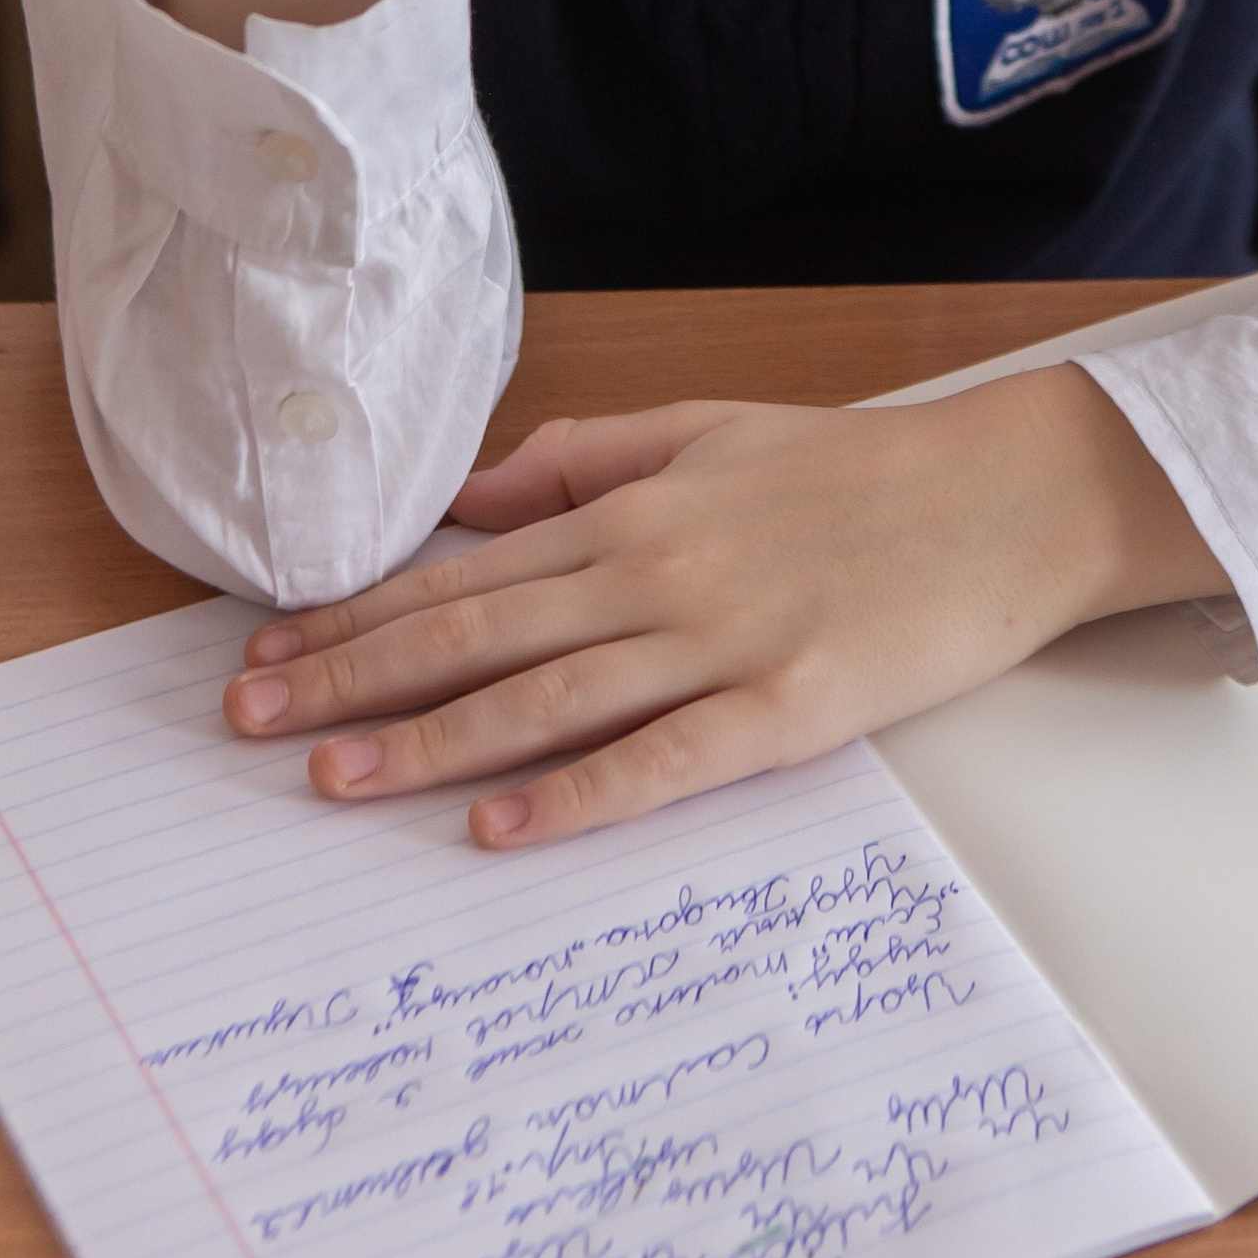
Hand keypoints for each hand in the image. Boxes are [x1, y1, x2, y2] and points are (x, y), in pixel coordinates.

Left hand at [220, 365, 1225, 845]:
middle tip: (250, 725)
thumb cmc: (861, 467)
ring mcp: (722, 641)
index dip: (359, 615)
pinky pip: (665, 758)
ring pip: (547, 695)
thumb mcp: (711, 431)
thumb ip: (588, 460)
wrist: (1008, 494)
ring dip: (432, 740)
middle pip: (479, 632)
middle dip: (354, 679)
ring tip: (334, 781)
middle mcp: (657, 570)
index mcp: (633, 509)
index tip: (268, 652)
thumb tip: (474, 498)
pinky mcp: (789, 706)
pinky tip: (502, 827)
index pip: (465, 570)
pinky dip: (579, 794)